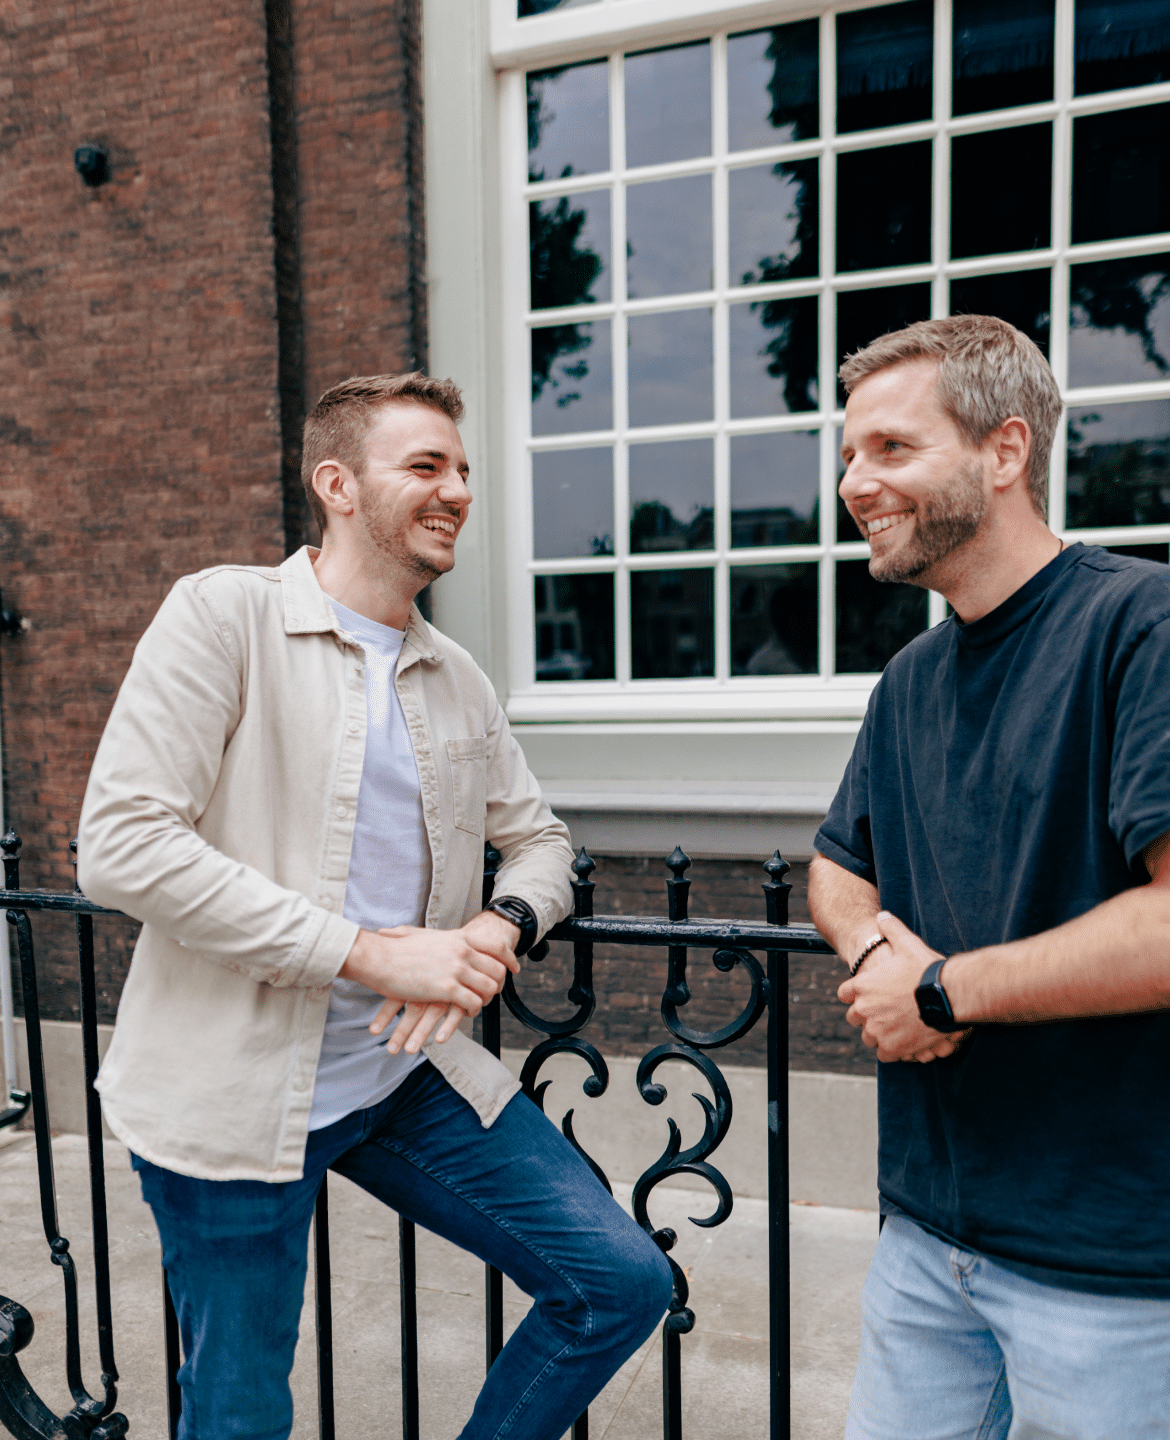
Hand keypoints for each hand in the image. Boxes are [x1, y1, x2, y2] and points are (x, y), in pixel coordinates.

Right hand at [350, 910, 523, 1056]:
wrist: (379, 958)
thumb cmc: (396, 950)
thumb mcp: (426, 936)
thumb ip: (443, 939)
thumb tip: (451, 941)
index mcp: (458, 938)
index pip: (496, 945)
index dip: (509, 958)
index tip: (514, 968)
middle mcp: (462, 951)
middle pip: (497, 969)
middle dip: (499, 983)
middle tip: (494, 993)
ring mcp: (456, 969)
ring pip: (489, 987)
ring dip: (487, 999)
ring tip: (478, 1005)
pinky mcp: (446, 989)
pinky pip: (473, 1002)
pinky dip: (474, 1010)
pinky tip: (466, 1012)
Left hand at [836, 911, 971, 1062]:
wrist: (947, 996)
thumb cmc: (927, 970)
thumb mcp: (908, 943)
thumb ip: (891, 928)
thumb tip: (882, 915)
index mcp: (862, 986)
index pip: (844, 993)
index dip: (855, 994)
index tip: (866, 996)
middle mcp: (864, 1010)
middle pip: (854, 1018)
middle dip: (866, 1016)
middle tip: (883, 1014)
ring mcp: (877, 1031)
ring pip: (869, 1038)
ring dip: (879, 1035)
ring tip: (895, 1030)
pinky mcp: (892, 1048)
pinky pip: (884, 1055)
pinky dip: (893, 1051)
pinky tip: (904, 1044)